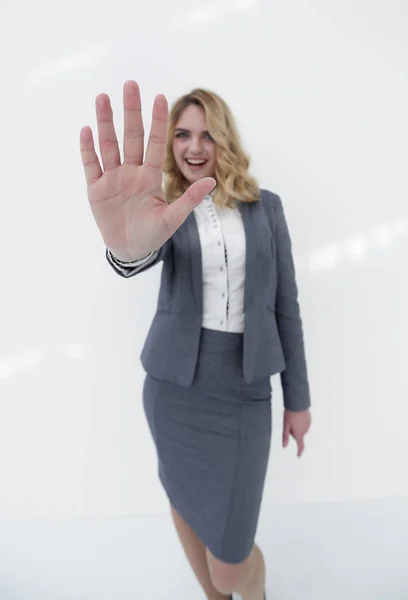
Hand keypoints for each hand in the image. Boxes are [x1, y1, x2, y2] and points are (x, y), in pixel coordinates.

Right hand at [80, 80, 215, 259]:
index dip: (157, 121)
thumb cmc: (153, 234)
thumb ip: (189, 199)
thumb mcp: (173, 219)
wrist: (130, 249)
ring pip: (109, 145)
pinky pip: (91, 164)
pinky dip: (88, 149)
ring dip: (105, 122)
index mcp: (150, 177)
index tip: (160, 97)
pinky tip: (87, 129)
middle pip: (131, 136)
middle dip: (130, 111)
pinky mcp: (96, 189)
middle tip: (130, 84)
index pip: (155, 143)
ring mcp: (113, 178)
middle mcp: (131, 172)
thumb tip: (212, 181)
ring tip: (103, 97)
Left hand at [282, 409, 310, 457]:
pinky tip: (297, 416)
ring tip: (293, 418)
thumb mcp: (285, 425)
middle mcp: (305, 431)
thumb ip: (285, 437)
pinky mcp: (309, 420)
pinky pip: (304, 424)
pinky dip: (300, 422)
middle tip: (289, 423)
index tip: (298, 456)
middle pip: (297, 435)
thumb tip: (284, 446)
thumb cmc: (290, 414)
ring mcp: (308, 425)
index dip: (299, 451)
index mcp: (299, 433)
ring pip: (301, 429)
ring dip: (297, 426)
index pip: (300, 445)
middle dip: (293, 432)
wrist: (298, 403)